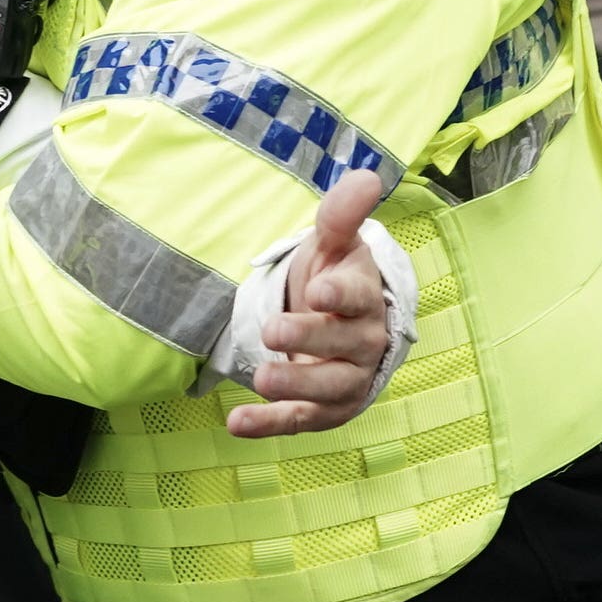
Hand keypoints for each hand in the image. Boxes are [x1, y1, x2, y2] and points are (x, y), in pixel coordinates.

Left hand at [227, 170, 390, 437]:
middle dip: (310, 338)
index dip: (342, 294)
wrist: (338, 324)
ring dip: (296, 386)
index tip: (320, 289)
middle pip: (344, 345)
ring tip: (259, 378)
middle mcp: (363, 342)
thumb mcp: (334, 242)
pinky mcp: (324, 409)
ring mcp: (346, 379)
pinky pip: (300, 420)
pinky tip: (235, 423)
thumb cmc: (335, 277)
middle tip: (272, 331)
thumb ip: (342, 214)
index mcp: (365, 298)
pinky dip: (269, 424)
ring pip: (329, 389)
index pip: (360, 296)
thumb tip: (366, 177)